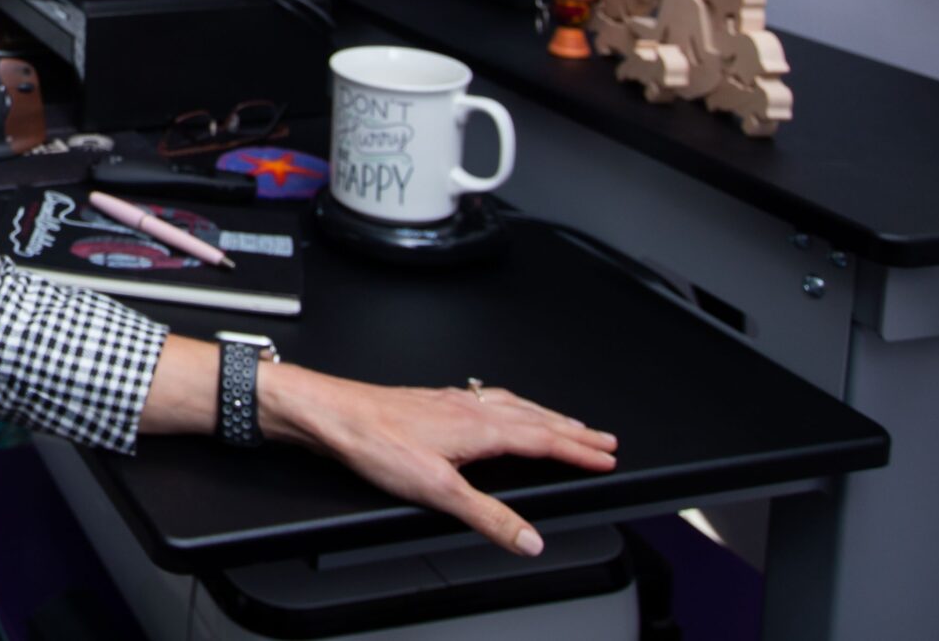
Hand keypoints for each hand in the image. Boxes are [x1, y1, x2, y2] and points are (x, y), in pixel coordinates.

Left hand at [258, 364, 617, 555]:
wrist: (331, 414)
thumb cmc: (374, 442)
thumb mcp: (436, 490)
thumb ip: (487, 516)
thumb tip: (529, 539)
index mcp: (477, 427)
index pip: (542, 439)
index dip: (577, 451)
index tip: (606, 456)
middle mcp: (468, 408)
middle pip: (534, 417)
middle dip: (572, 430)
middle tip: (603, 439)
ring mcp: (449, 402)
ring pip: (511, 405)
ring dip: (544, 415)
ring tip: (565, 423)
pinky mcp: (431, 402)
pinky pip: (486, 399)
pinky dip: (509, 406)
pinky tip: (499, 409)